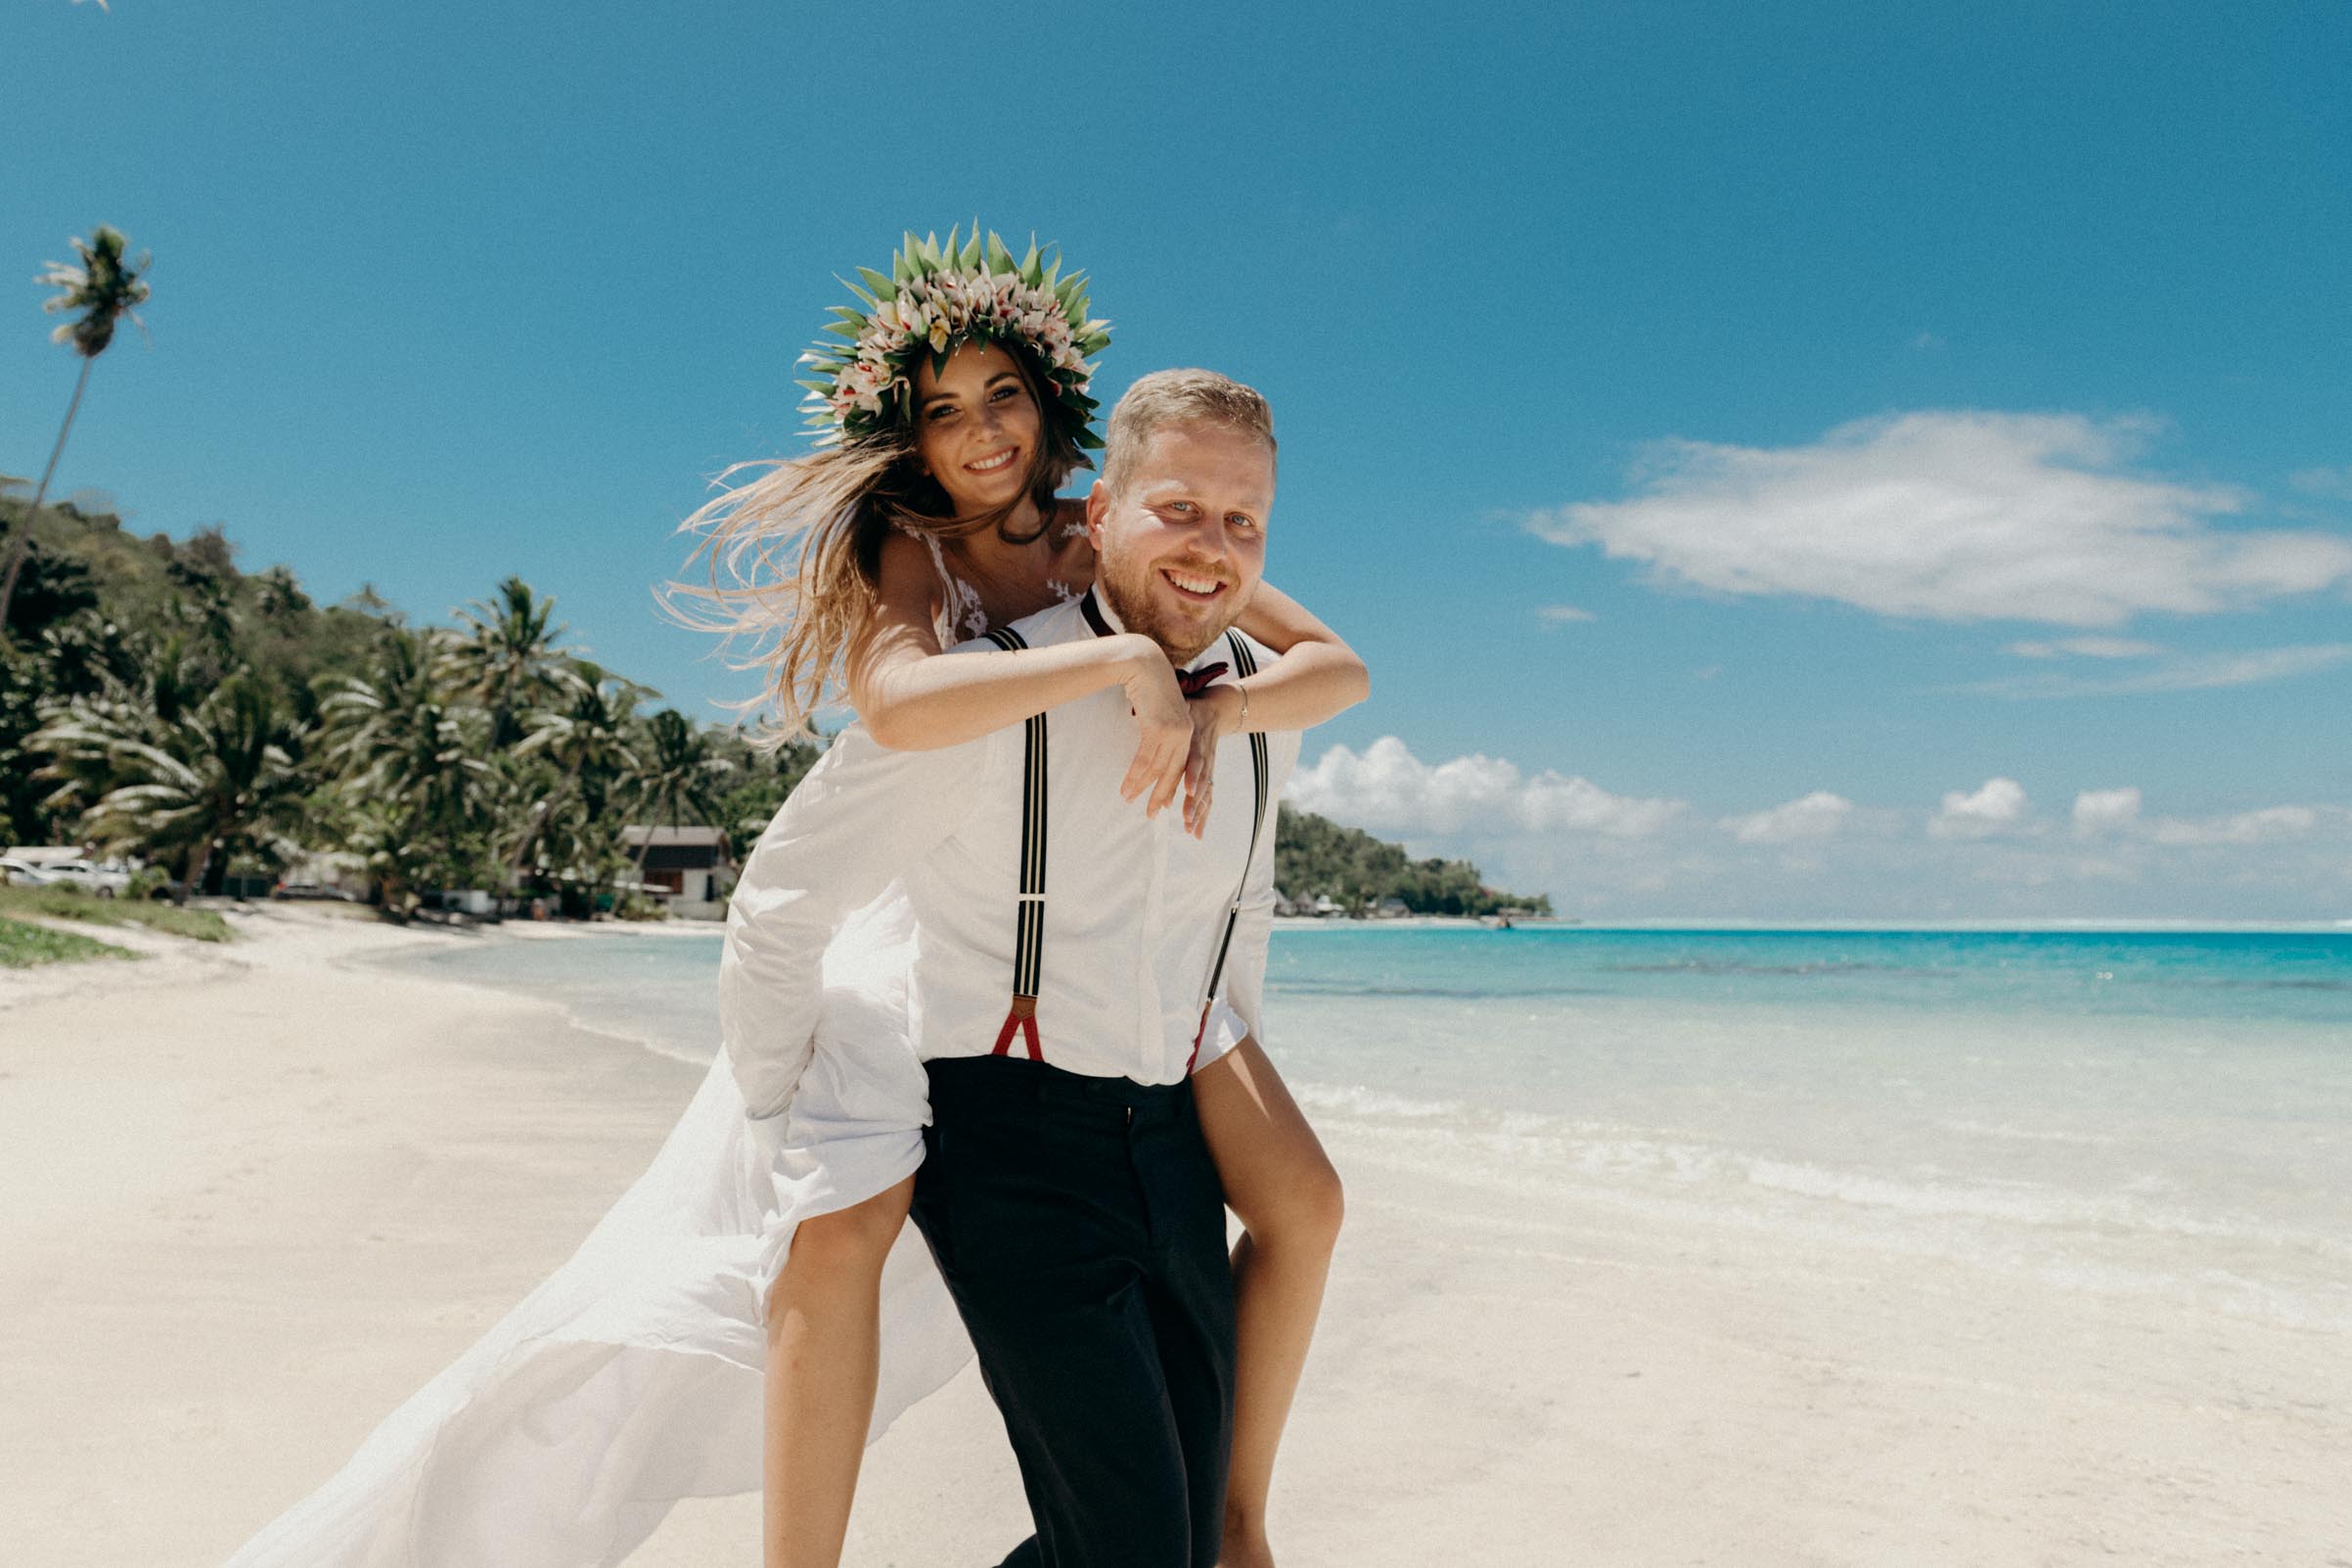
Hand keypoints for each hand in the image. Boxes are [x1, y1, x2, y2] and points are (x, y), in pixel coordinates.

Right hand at [1114, 635, 1190, 816]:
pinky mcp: (1159, 729)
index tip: (1161, 804)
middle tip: (1150, 814)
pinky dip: (1134, 776)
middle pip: (1172, 772)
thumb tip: (1149, 741)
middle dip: (1160, 795)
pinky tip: (1126, 787)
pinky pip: (1145, 759)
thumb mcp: (1157, 710)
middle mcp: (1184, 734)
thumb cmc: (1147, 684)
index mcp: (1187, 730)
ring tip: (1128, 800)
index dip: (1170, 786)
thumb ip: (1157, 727)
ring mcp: (1173, 732)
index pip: (1180, 765)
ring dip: (1141, 788)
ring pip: (1157, 769)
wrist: (1143, 663)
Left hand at [1181, 685, 1241, 837]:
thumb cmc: (1191, 710)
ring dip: (1197, 812)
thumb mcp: (1182, 706)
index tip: (1189, 790)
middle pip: (1200, 784)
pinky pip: (1208, 799)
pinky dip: (1202, 816)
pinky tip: (1194, 833)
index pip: (1196, 761)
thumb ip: (1168, 713)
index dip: (1194, 775)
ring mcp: (1208, 769)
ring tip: (1188, 829)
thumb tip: (1139, 711)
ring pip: (1205, 794)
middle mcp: (1205, 758)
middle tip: (1183, 818)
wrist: (1216, 712)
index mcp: (1198, 742)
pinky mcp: (1209, 777)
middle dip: (1192, 802)